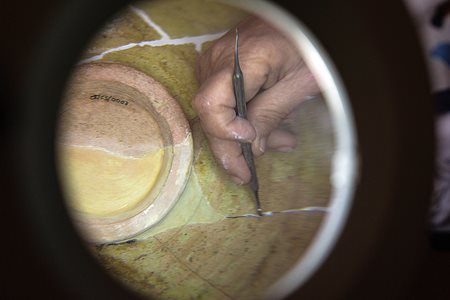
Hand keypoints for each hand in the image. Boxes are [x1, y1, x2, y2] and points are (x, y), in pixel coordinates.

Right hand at [193, 16, 319, 183]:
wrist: (298, 22)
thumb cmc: (307, 46)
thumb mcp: (301, 83)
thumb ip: (273, 114)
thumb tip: (252, 148)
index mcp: (242, 59)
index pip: (212, 104)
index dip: (226, 131)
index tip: (250, 142)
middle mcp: (219, 60)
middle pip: (210, 115)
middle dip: (231, 147)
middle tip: (248, 172)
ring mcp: (215, 63)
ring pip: (217, 112)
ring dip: (242, 134)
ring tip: (277, 139)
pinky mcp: (218, 68)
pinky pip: (222, 101)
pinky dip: (242, 118)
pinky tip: (266, 124)